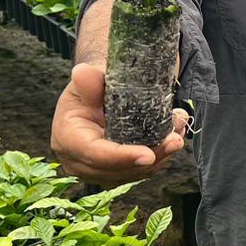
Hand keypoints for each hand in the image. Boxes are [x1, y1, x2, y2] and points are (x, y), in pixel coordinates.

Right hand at [50, 62, 188, 182]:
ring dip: (162, 154)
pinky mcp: (116, 172)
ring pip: (135, 172)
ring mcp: (98, 170)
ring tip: (178, 130)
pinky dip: (161, 155)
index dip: (121, 156)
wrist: (97, 96)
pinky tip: (174, 135)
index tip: (148, 155)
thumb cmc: (92, 87)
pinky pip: (142, 170)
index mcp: (67, 138)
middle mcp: (79, 161)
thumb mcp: (88, 80)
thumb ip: (88, 80)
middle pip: (119, 168)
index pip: (94, 154)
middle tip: (175, 139)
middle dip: (152, 156)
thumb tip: (83, 73)